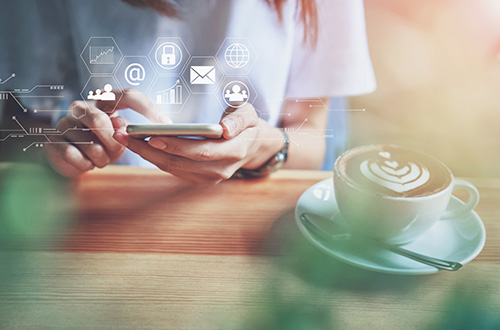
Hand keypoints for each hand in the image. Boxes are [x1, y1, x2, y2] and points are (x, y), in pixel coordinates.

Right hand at [46, 90, 170, 176]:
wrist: (72, 160)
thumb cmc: (102, 145)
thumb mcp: (121, 137)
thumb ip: (130, 131)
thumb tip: (133, 131)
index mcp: (104, 101)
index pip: (129, 95)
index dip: (149, 110)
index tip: (166, 125)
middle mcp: (82, 107)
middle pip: (100, 120)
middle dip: (112, 142)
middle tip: (115, 153)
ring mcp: (65, 122)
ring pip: (88, 143)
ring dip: (100, 159)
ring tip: (100, 160)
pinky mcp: (53, 141)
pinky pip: (73, 156)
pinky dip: (85, 166)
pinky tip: (86, 164)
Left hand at [113, 104, 283, 183]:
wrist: (255, 146)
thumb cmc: (249, 125)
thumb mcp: (251, 114)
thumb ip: (239, 119)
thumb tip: (225, 129)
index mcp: (234, 152)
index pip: (201, 151)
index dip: (176, 146)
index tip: (153, 136)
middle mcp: (220, 170)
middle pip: (180, 162)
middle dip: (150, 149)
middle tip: (126, 135)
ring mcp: (209, 178)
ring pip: (173, 168)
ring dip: (147, 155)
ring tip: (125, 138)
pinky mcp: (199, 178)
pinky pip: (173, 169)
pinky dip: (155, 158)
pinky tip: (139, 145)